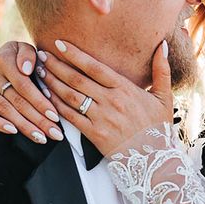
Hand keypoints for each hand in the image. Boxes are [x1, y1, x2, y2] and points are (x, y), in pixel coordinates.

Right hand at [0, 41, 63, 143]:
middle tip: (55, 134)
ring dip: (25, 126)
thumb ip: (29, 55)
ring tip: (42, 138)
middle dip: (38, 120)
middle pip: (17, 101)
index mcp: (4, 59)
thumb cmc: (21, 58)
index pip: (24, 85)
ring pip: (5, 110)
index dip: (40, 101)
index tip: (55, 115)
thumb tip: (26, 68)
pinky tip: (13, 132)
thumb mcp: (25, 49)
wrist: (0, 61)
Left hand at [41, 39, 172, 154]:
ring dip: (52, 83)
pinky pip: (70, 117)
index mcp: (125, 89)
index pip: (95, 67)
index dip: (75, 54)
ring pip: (70, 96)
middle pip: (77, 79)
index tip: (60, 44)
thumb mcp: (164, 97)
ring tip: (40, 72)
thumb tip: (163, 45)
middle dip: (57, 65)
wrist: (154, 159)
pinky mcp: (94, 134)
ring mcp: (101, 118)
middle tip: (42, 54)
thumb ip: (161, 70)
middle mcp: (111, 101)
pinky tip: (46, 97)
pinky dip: (56, 106)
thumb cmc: (158, 127)